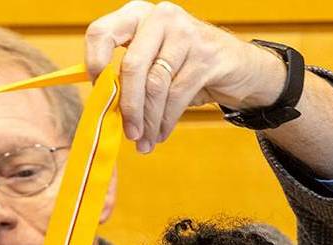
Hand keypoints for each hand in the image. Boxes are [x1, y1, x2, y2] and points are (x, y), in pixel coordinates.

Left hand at [85, 2, 283, 153]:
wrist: (237, 67)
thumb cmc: (185, 68)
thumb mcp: (153, 64)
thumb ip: (128, 77)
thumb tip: (103, 109)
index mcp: (138, 15)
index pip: (102, 32)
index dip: (94, 65)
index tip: (98, 94)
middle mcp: (160, 17)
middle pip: (132, 66)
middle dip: (129, 107)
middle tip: (128, 134)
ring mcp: (185, 33)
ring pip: (156, 86)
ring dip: (149, 120)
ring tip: (145, 141)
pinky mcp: (206, 55)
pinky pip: (177, 96)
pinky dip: (166, 122)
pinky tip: (161, 133)